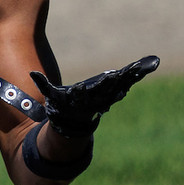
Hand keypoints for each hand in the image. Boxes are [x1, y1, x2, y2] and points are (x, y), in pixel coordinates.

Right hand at [31, 56, 159, 137]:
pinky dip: (140, 71)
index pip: (94, 89)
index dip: (104, 83)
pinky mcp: (116, 89)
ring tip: (152, 63)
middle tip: (138, 68)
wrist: (75, 121)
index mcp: (86, 96)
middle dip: (126, 77)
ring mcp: (111, 93)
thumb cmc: (62, 105)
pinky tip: (152, 63)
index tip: (111, 77)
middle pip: (115, 85)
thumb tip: (31, 73)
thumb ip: (43, 84)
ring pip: (126, 81)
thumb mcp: (51, 97)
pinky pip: (130, 79)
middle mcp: (101, 96)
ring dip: (138, 72)